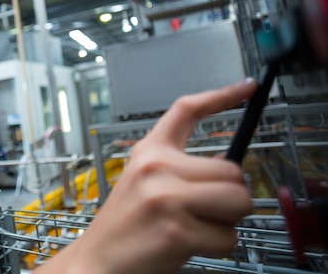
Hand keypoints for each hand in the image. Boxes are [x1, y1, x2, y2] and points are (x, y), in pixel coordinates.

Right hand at [36, 79, 256, 273]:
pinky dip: (218, 246)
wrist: (98, 260)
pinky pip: (229, 237)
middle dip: (231, 196)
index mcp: (149, 152)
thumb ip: (179, 166)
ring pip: (239, 201)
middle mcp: (157, 168)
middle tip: (205, 210)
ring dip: (228, 221)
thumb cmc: (125, 225)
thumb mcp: (142, 181)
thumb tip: (226, 164)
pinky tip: (189, 245)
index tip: (246, 87)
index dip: (222, 96)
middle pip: (233, 170)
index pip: (187, 110)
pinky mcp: (177, 230)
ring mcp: (167, 198)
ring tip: (197, 226)